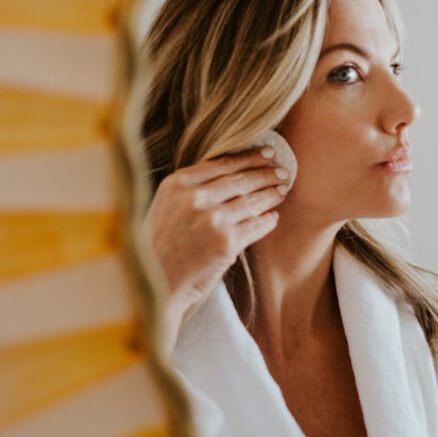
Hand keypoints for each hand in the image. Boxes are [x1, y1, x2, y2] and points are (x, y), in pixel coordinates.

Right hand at [142, 146, 288, 357]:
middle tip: (282, 171)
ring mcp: (212, 220)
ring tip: (282, 191)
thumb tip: (227, 174)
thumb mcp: (164, 206)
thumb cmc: (158, 246)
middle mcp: (195, 198)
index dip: (248, 157)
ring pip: (252, 201)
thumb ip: (189, 189)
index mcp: (178, 184)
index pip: (221, 164)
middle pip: (240, 180)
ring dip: (271, 195)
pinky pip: (255, 226)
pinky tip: (272, 217)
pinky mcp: (226, 243)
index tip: (266, 153)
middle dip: (266, 174)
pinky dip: (267, 221)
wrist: (154, 284)